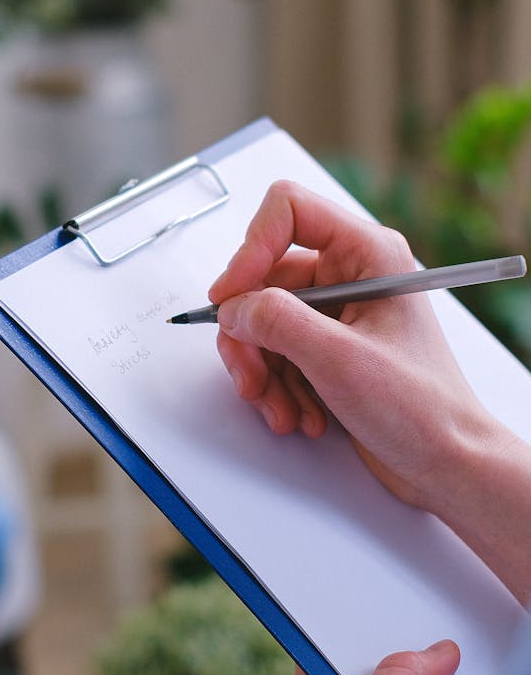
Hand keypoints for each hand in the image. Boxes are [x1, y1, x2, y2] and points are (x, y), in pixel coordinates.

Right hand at [208, 180, 489, 510]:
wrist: (445, 464)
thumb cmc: (421, 409)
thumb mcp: (340, 360)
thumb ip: (278, 322)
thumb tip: (233, 307)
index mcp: (367, 253)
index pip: (289, 210)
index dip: (250, 248)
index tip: (230, 297)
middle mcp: (350, 274)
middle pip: (263, 278)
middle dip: (251, 336)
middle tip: (251, 378)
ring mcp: (336, 311)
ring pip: (262, 321)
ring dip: (262, 371)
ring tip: (283, 409)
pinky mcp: (326, 345)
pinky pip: (274, 351)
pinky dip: (276, 387)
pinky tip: (299, 415)